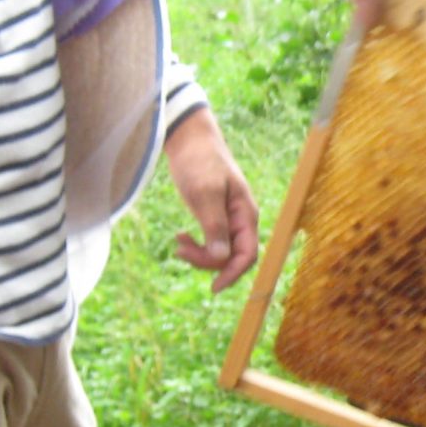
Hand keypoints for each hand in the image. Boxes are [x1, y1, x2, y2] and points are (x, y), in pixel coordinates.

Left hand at [163, 108, 258, 292]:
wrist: (189, 138)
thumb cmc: (199, 162)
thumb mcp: (205, 194)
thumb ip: (215, 227)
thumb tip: (223, 259)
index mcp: (245, 214)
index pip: (248, 254)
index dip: (233, 273)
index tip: (213, 288)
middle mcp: (240, 219)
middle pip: (232, 256)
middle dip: (207, 261)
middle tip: (180, 251)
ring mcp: (228, 218)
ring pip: (220, 251)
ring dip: (199, 253)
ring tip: (178, 242)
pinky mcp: (214, 216)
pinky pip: (210, 241)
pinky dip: (196, 244)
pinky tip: (179, 236)